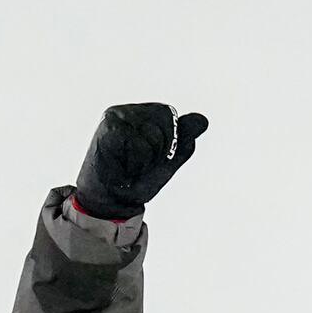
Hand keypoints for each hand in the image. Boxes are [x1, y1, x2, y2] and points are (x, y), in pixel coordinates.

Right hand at [71, 102, 208, 220]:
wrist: (110, 201)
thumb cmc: (137, 179)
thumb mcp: (168, 159)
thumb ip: (185, 139)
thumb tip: (202, 120)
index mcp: (144, 114)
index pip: (171, 118)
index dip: (169, 143)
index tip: (152, 158)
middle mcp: (130, 111)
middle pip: (166, 124)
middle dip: (160, 152)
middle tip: (140, 164)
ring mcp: (117, 117)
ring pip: (154, 136)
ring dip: (147, 160)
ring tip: (131, 166)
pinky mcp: (108, 128)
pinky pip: (139, 146)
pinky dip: (136, 165)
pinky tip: (122, 168)